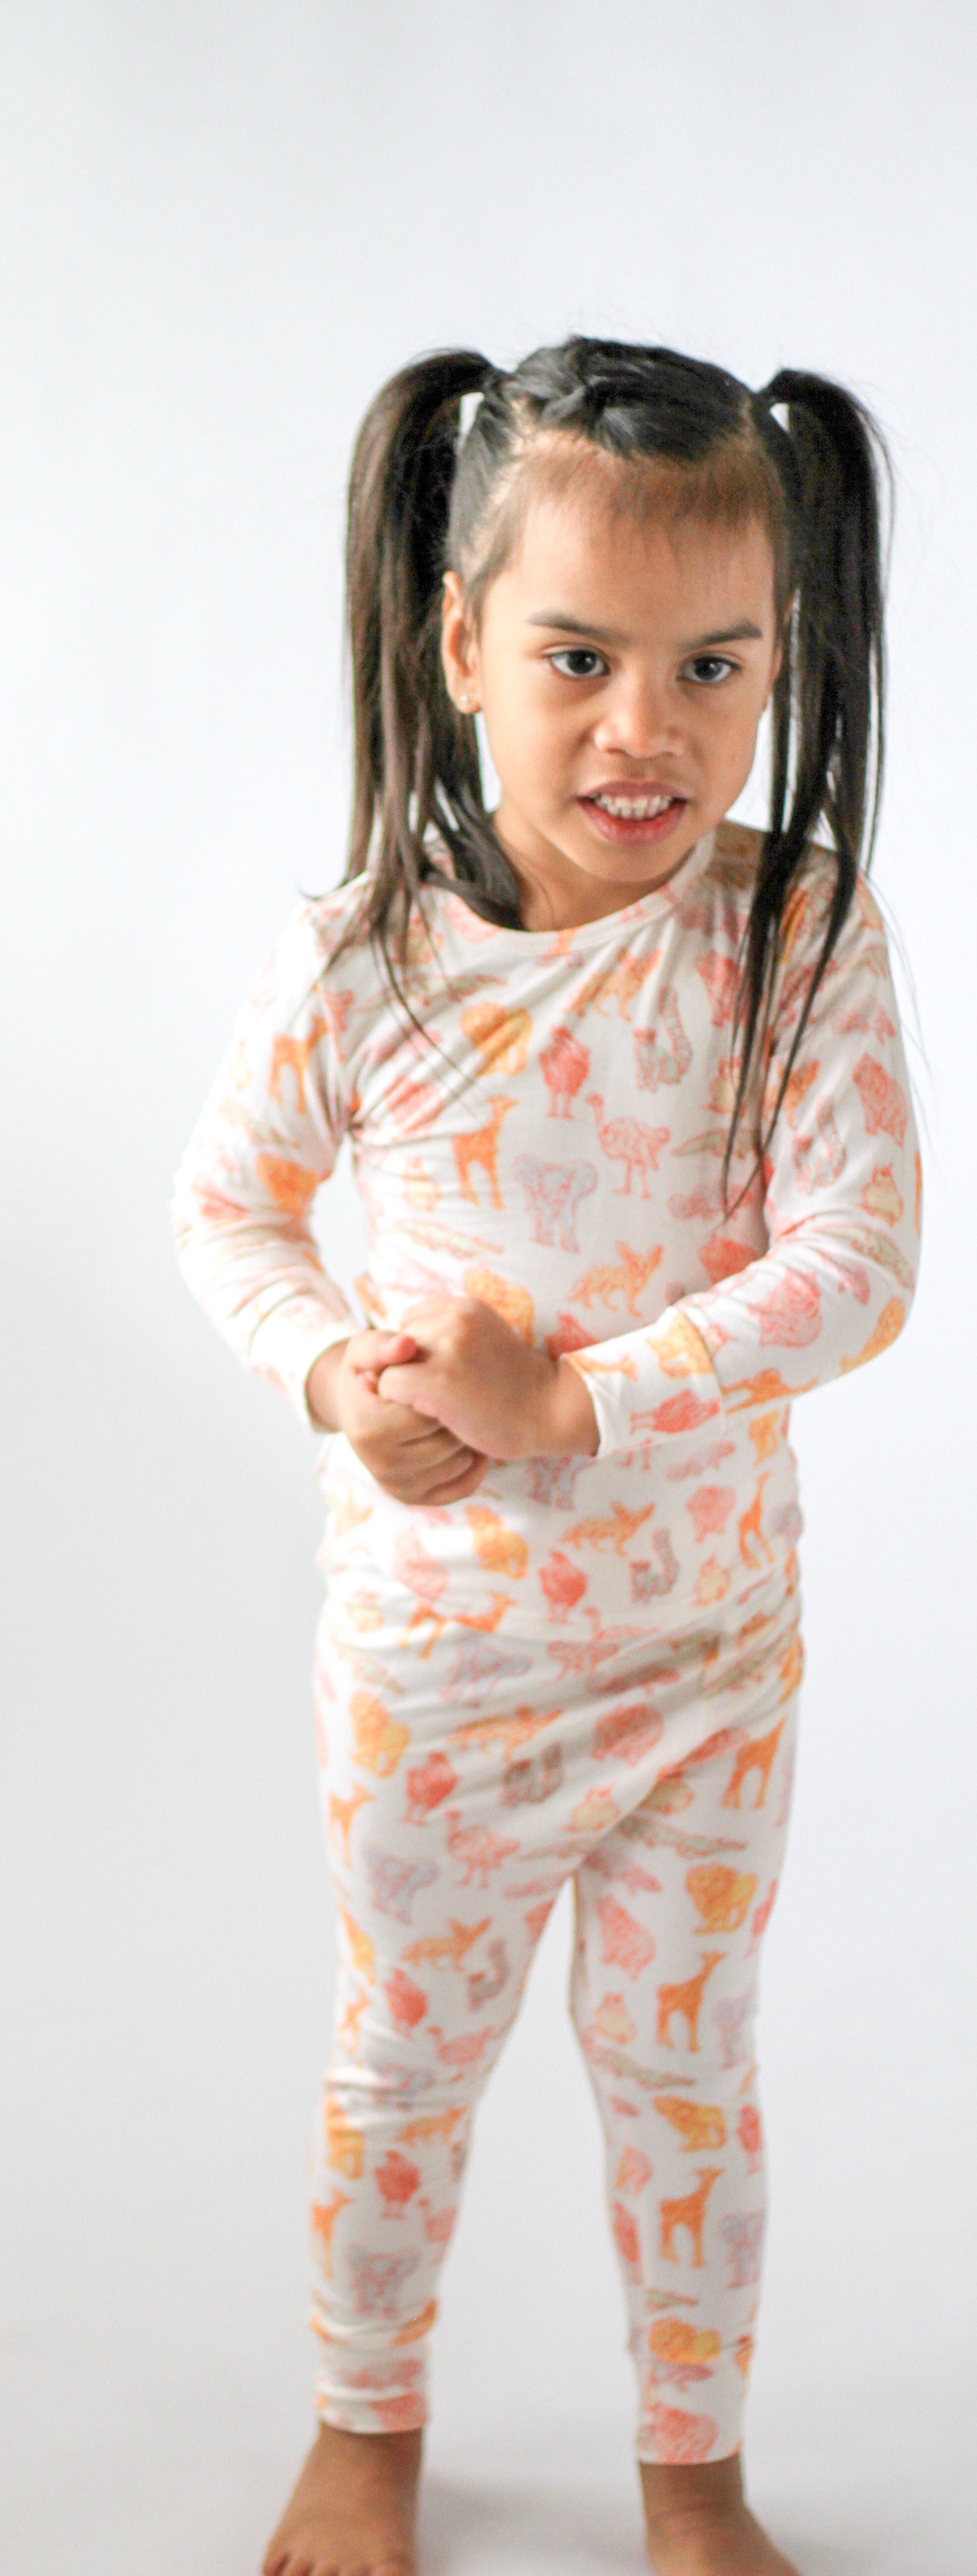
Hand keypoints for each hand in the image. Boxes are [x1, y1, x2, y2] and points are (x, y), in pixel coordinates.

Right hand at [305, 1332, 489, 1504]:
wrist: (356, 1411)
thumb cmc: (366, 1374)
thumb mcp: (365, 1351)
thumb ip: (382, 1343)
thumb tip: (406, 1343)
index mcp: (368, 1427)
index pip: (426, 1411)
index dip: (441, 1392)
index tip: (442, 1375)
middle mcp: (380, 1464)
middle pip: (445, 1440)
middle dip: (457, 1415)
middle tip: (458, 1397)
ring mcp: (396, 1486)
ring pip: (456, 1464)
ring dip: (466, 1438)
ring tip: (460, 1416)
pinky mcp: (413, 1498)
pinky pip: (460, 1488)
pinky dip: (474, 1467)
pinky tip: (470, 1443)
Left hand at [375, 1298, 599, 1461]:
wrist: (551, 1410)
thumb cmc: (515, 1385)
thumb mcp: (484, 1339)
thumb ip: (447, 1334)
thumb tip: (395, 1348)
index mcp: (465, 1306)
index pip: (410, 1322)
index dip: (418, 1352)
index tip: (444, 1373)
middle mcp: (453, 1318)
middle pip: (395, 1342)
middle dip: (409, 1368)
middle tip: (442, 1392)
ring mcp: (445, 1347)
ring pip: (388, 1364)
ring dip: (404, 1388)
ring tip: (438, 1404)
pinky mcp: (436, 1379)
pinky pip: (389, 1386)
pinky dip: (402, 1405)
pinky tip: (432, 1415)